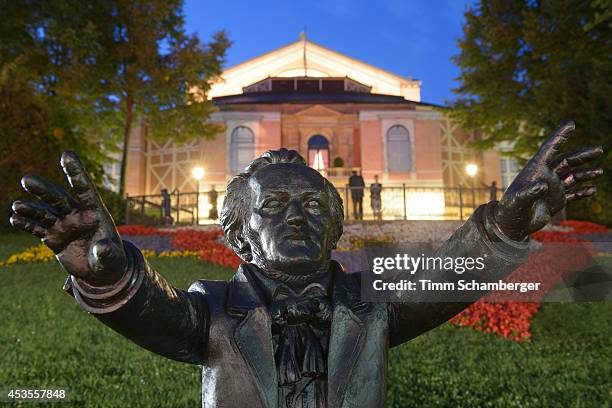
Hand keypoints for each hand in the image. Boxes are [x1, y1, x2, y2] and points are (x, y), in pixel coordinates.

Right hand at [10, 151, 125, 285]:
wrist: (100, 272)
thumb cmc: (111, 260)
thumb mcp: (112, 258)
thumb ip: (107, 252)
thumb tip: (101, 248)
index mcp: (95, 212)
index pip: (85, 189)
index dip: (76, 172)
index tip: (67, 154)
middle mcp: (77, 214)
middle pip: (59, 199)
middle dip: (43, 190)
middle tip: (27, 179)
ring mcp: (63, 225)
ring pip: (45, 212)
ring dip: (30, 209)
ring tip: (17, 206)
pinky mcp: (53, 237)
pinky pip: (38, 229)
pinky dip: (27, 224)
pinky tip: (15, 219)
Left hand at [495, 121, 603, 240]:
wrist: (510, 226)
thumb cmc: (509, 210)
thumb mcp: (517, 201)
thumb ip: (529, 192)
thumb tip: (543, 185)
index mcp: (535, 170)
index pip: (549, 149)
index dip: (560, 136)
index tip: (571, 123)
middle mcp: (545, 176)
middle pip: (566, 161)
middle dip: (582, 155)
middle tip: (599, 149)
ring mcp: (552, 188)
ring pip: (572, 176)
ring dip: (586, 173)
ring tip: (600, 171)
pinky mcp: (556, 201)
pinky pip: (572, 194)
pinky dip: (582, 192)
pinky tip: (593, 190)